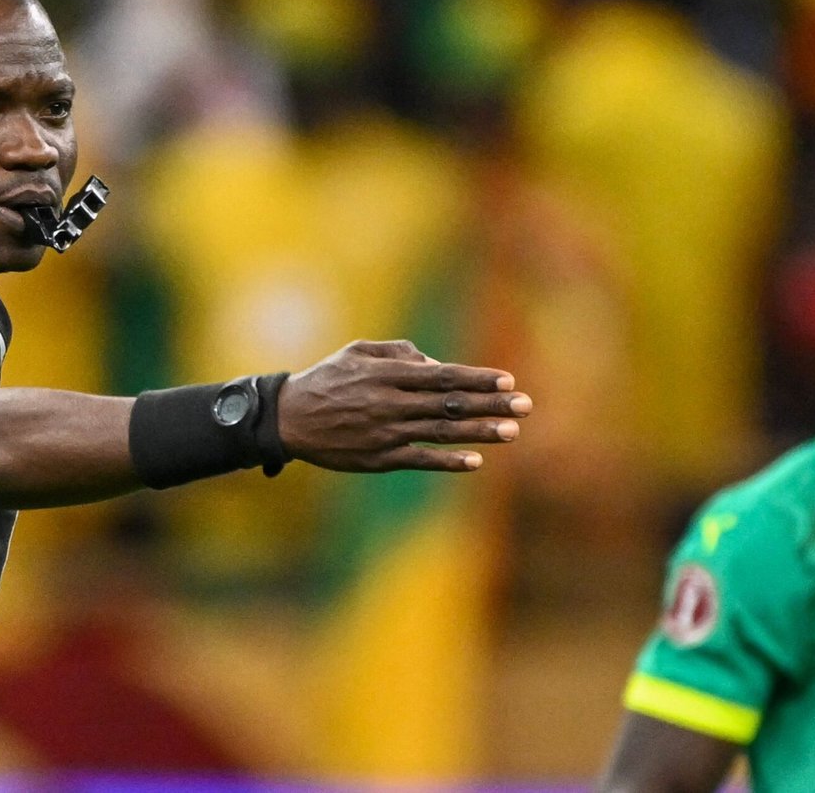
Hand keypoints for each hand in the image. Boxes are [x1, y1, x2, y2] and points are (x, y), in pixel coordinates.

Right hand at [277, 340, 531, 471]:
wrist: (289, 418)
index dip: (478, 378)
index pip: (444, 376)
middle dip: (491, 404)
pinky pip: (420, 459)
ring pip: (442, 432)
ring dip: (480, 431)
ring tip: (512, 431)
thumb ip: (398, 353)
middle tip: (526, 405)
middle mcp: (392, 402)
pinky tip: (476, 461)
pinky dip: (449, 461)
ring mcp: (387, 432)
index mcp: (388, 374)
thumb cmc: (327, 379)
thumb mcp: (358, 352)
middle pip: (451, 403)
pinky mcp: (379, 458)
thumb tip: (436, 365)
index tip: (508, 380)